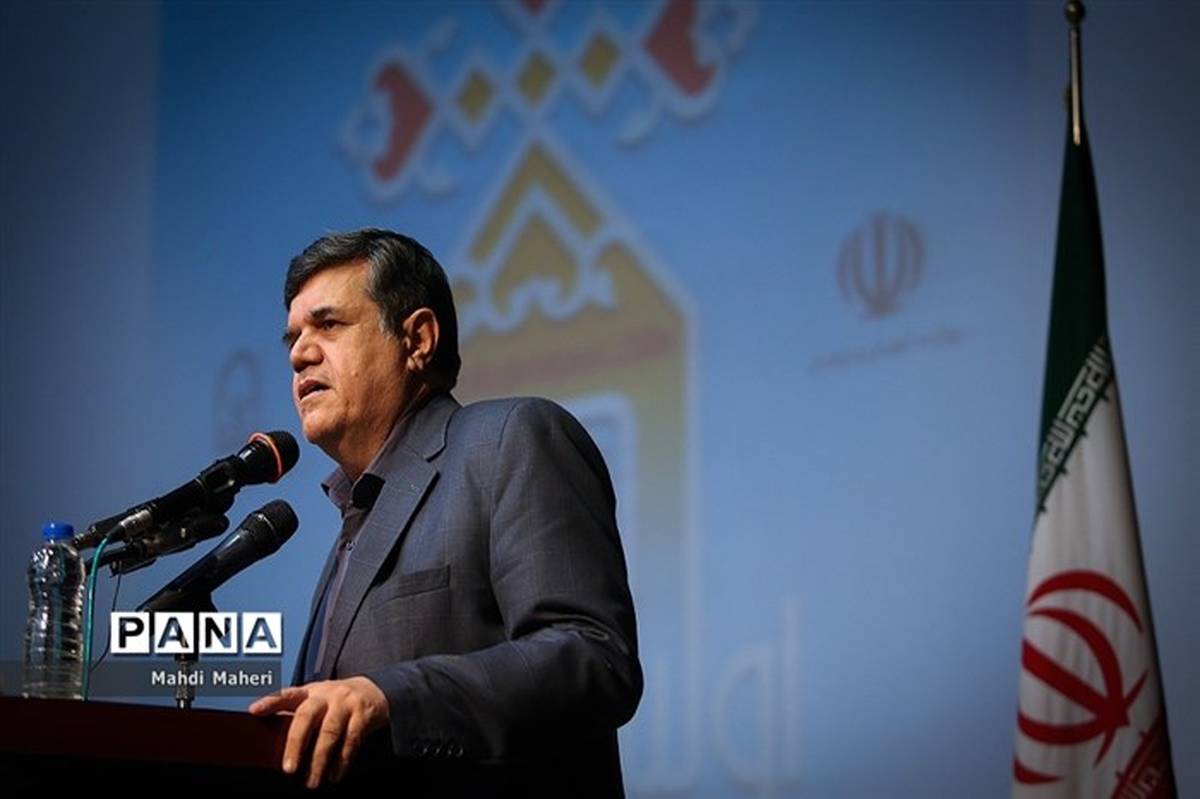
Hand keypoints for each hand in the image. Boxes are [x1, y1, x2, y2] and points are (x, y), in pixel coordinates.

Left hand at [248, 676, 389, 788]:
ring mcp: (346, 703)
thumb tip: (272, 747)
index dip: (270, 701)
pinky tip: (334, 775)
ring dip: (320, 760)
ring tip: (312, 781)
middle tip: (289, 769)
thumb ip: (298, 716)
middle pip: (307, 716)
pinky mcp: (363, 715)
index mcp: (310, 692)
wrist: (372, 691)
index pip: (287, 694)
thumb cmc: (335, 703)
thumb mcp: (316, 702)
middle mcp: (326, 694)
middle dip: (296, 744)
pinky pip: (351, 740)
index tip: (254, 711)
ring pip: (330, 732)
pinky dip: (342, 760)